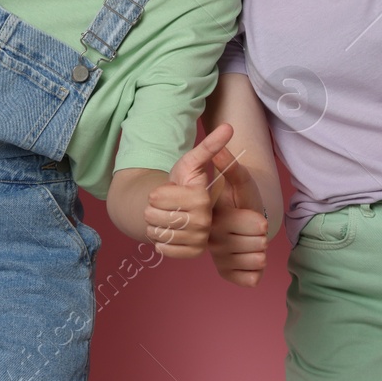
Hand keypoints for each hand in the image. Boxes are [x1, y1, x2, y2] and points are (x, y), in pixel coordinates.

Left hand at [144, 123, 232, 259]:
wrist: (185, 208)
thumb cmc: (186, 182)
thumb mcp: (192, 162)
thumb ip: (209, 146)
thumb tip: (229, 126)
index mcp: (202, 199)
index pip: (156, 197)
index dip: (157, 193)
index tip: (170, 189)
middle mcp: (204, 223)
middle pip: (152, 215)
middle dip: (152, 208)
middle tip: (166, 205)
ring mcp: (199, 240)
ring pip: (155, 233)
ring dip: (155, 225)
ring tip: (167, 217)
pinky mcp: (192, 253)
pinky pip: (161, 248)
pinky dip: (160, 240)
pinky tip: (170, 232)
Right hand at [208, 151, 269, 287]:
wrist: (236, 218)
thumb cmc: (238, 198)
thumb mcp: (239, 179)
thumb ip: (231, 166)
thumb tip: (220, 149)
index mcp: (215, 218)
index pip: (257, 225)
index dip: (260, 222)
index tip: (253, 216)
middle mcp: (211, 240)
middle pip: (260, 245)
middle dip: (262, 237)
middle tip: (251, 229)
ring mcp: (217, 258)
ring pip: (258, 261)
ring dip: (260, 252)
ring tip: (249, 242)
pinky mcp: (226, 274)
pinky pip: (252, 278)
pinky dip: (255, 269)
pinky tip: (247, 257)